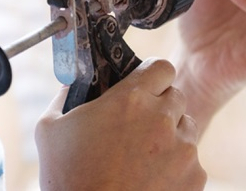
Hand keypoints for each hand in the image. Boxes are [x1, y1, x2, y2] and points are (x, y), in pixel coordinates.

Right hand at [35, 58, 205, 190]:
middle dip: (160, 106)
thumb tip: (72, 83)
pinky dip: (177, 167)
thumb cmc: (67, 179)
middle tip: (138, 125)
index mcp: (131, 99)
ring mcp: (184, 150)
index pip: (161, 67)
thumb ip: (64, 96)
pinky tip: (151, 179)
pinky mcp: (195, 178)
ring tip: (143, 156)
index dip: (152, 76)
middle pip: (176, 96)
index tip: (142, 87)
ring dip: (171, 135)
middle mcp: (162, 119)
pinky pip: (192, 161)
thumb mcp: (50, 128)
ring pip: (187, 128)